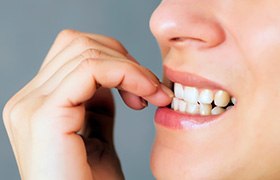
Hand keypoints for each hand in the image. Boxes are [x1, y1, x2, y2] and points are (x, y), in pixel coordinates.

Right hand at [2, 30, 172, 179]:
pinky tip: (145, 95)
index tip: (145, 88)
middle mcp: (27, 100)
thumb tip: (110, 77)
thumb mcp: (96, 133)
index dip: (116, 60)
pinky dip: (126, 74)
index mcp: (39, 102)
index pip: (74, 51)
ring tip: (152, 94)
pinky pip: (91, 70)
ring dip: (130, 67)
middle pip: (78, 44)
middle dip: (124, 59)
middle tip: (151, 88)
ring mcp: (31, 106)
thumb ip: (97, 103)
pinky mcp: (44, 116)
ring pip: (86, 50)